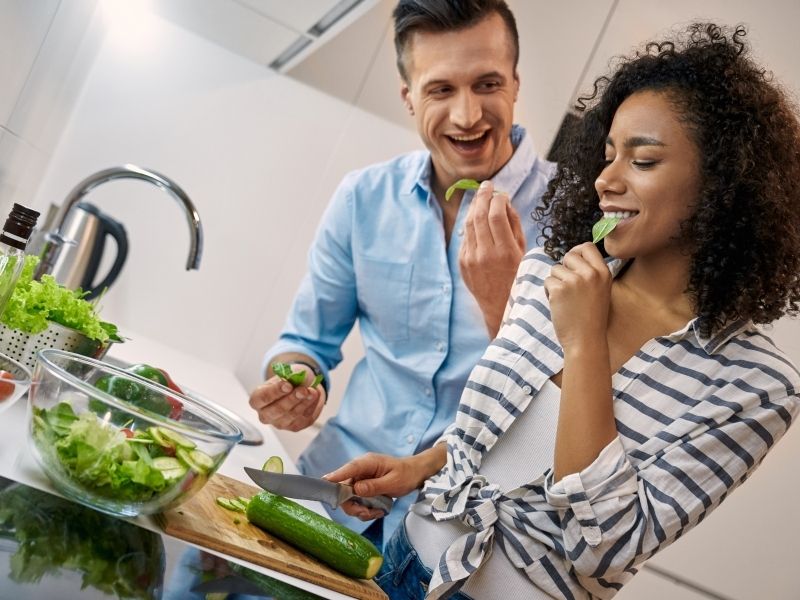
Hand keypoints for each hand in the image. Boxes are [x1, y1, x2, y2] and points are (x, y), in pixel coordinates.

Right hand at [249, 366, 325, 431]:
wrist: (299, 386)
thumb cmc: (287, 380)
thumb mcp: (285, 374)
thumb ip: (288, 377)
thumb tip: (295, 381)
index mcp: (257, 400)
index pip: (262, 398)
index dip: (275, 392)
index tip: (288, 385)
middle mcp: (265, 415)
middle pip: (277, 410)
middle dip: (292, 399)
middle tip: (303, 390)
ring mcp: (279, 423)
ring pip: (292, 415)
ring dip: (304, 402)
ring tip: (313, 391)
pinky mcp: (294, 427)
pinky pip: (304, 418)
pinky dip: (311, 406)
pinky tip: (315, 396)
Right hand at [324, 448, 444, 519]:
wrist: (415, 474)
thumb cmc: (406, 474)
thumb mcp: (393, 482)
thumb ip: (374, 486)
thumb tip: (355, 489)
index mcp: (367, 463)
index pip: (348, 469)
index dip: (335, 477)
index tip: (324, 483)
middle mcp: (360, 471)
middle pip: (344, 489)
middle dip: (353, 505)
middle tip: (367, 513)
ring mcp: (360, 480)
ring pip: (349, 499)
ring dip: (361, 510)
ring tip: (377, 512)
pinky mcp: (363, 489)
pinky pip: (357, 503)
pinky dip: (366, 510)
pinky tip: (378, 510)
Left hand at [459, 180, 525, 337]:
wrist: (499, 306)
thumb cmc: (517, 278)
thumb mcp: (524, 253)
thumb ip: (514, 226)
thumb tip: (505, 202)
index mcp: (505, 252)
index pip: (496, 215)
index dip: (498, 200)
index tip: (501, 193)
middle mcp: (486, 254)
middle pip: (479, 216)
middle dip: (483, 197)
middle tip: (486, 185)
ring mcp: (471, 259)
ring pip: (469, 224)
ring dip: (474, 207)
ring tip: (480, 196)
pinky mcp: (462, 263)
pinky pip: (465, 237)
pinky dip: (470, 223)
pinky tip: (475, 216)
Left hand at [543, 242, 611, 350]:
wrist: (586, 341)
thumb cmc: (591, 317)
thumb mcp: (601, 290)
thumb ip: (591, 272)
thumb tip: (574, 253)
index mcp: (603, 272)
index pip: (587, 247)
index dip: (577, 252)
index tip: (572, 262)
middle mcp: (590, 274)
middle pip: (569, 256)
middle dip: (564, 269)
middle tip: (569, 287)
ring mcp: (574, 281)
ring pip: (555, 269)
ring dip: (556, 282)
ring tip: (566, 299)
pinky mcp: (559, 290)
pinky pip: (547, 282)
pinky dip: (549, 293)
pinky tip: (559, 305)